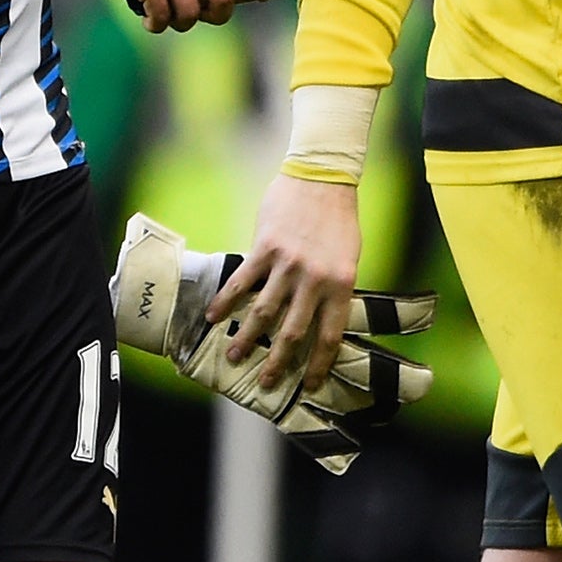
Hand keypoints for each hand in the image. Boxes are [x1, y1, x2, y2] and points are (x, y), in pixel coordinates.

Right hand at [111, 212, 432, 473]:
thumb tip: (313, 316)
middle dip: (278, 363)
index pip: (330, 336)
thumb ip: (331, 287)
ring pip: (264, 312)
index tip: (308, 385)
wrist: (322, 176)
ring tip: (233, 356)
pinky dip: (227, 301)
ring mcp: (289, 264)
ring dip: (247, 338)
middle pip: (293, 332)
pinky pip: (243, 281)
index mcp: (342, 284)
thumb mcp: (347, 256)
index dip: (318, 364)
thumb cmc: (338, 217)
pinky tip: (213, 316)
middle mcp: (315, 280)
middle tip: (264, 383)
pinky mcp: (266, 247)